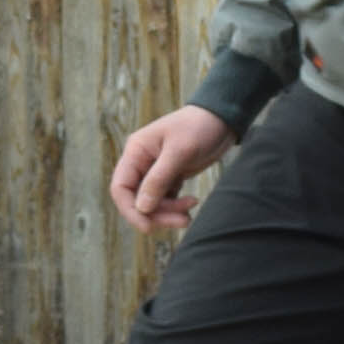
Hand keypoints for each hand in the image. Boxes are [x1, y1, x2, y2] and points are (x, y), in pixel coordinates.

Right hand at [111, 104, 233, 235]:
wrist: (222, 118)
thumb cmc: (199, 127)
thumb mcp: (180, 151)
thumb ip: (159, 179)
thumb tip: (141, 208)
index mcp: (136, 152)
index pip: (120, 187)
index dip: (130, 210)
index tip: (148, 226)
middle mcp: (141, 162)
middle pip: (136, 200)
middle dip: (156, 214)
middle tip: (182, 220)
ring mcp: (155, 171)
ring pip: (152, 203)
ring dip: (168, 212)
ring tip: (190, 211)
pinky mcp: (170, 176)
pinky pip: (165, 199)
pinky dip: (175, 207)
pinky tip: (191, 204)